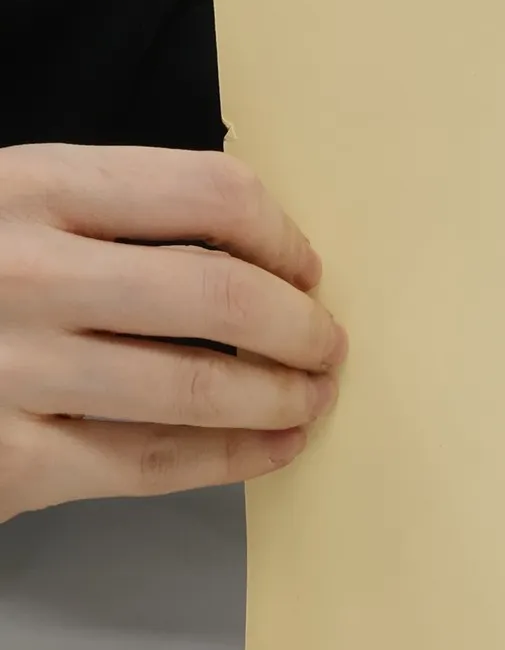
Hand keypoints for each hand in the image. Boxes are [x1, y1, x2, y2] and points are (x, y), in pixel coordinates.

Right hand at [0, 144, 343, 522]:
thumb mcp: (7, 208)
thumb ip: (103, 214)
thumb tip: (253, 251)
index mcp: (31, 187)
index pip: (210, 192)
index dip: (283, 236)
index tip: (307, 268)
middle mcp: (23, 272)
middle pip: (223, 298)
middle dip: (302, 328)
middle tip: (328, 345)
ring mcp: (11, 369)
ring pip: (197, 389)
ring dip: (281, 398)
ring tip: (312, 398)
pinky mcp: (4, 460)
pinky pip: (149, 463)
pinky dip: (232, 459)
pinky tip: (272, 448)